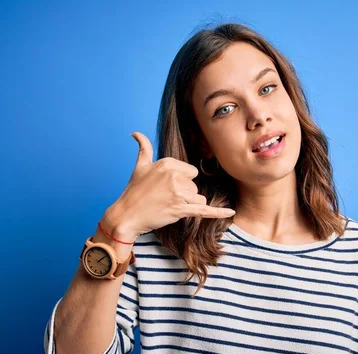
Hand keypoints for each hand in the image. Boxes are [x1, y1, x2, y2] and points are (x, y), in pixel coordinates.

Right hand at [107, 132, 234, 237]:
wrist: (126, 215)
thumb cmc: (133, 192)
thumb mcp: (140, 167)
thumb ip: (144, 148)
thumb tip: (136, 133)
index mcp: (168, 163)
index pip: (192, 172)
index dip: (182, 182)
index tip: (166, 187)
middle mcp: (174, 176)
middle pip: (195, 187)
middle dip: (184, 195)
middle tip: (165, 199)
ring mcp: (178, 193)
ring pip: (198, 199)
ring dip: (187, 206)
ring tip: (169, 207)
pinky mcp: (180, 209)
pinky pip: (204, 210)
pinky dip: (218, 212)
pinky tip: (231, 212)